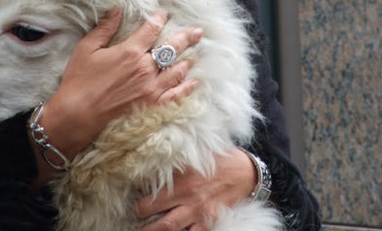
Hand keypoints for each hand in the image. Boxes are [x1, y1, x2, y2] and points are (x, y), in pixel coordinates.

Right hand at [30, 9, 201, 187]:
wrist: (77, 116)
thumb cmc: (79, 81)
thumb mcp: (87, 49)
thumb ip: (104, 28)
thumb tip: (116, 10)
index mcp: (130, 51)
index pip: (152, 29)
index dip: (160, 19)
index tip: (165, 14)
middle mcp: (145, 68)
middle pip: (172, 48)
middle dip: (187, 37)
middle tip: (198, 32)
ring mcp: (152, 88)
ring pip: (178, 70)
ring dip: (189, 60)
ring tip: (197, 54)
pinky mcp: (152, 105)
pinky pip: (176, 94)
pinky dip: (186, 87)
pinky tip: (194, 82)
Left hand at [136, 149, 256, 230]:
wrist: (247, 173)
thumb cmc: (220, 161)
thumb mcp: (196, 157)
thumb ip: (176, 164)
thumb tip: (154, 162)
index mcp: (182, 180)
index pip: (152, 197)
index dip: (140, 203)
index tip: (135, 204)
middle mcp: (189, 198)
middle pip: (158, 220)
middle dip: (143, 225)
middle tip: (136, 224)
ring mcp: (200, 213)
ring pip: (172, 230)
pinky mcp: (211, 222)